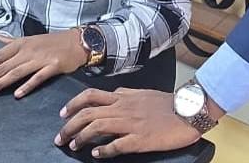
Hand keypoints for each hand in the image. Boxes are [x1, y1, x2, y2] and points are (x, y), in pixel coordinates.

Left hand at [0, 29, 86, 98]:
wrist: (76, 42)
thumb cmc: (49, 42)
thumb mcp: (26, 39)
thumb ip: (5, 39)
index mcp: (20, 44)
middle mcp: (28, 50)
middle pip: (3, 66)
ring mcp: (40, 58)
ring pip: (16, 72)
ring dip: (0, 83)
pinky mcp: (53, 66)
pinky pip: (38, 77)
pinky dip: (27, 85)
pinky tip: (17, 94)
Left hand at [56, 88, 200, 158]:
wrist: (188, 109)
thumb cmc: (167, 103)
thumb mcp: (143, 93)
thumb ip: (126, 95)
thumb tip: (112, 96)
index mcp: (123, 97)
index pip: (91, 96)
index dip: (73, 104)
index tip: (62, 114)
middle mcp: (123, 108)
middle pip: (88, 113)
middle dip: (69, 125)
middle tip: (59, 137)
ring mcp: (131, 123)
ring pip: (97, 127)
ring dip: (80, 137)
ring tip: (72, 146)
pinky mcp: (140, 139)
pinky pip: (116, 144)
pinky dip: (103, 150)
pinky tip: (95, 155)